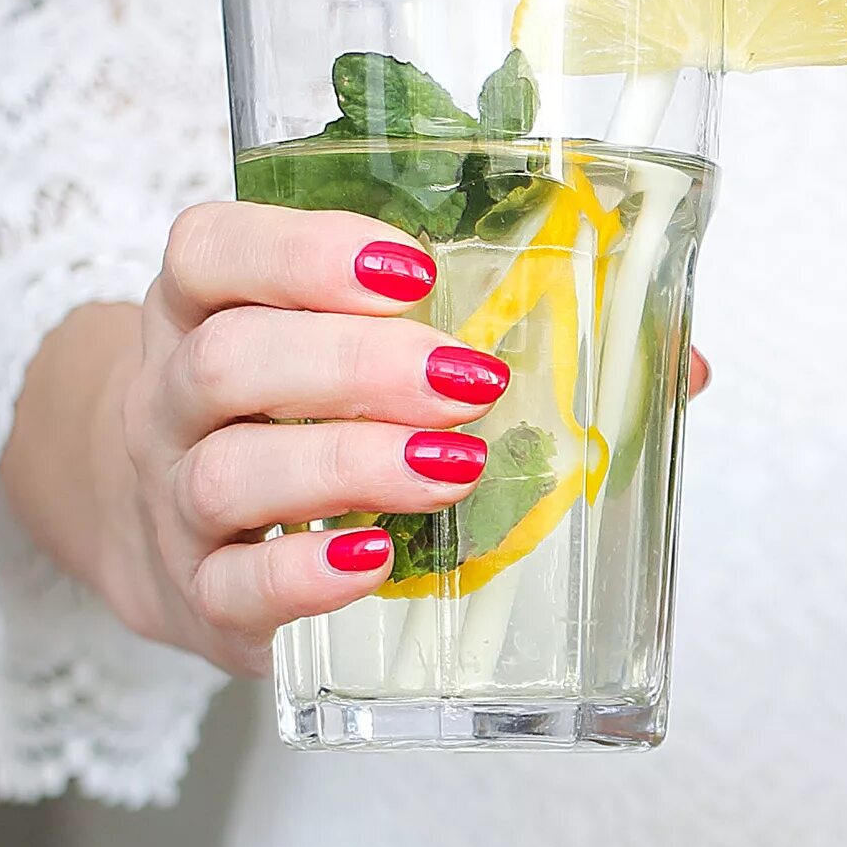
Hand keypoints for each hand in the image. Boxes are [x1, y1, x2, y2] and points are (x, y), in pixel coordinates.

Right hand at [53, 202, 708, 676]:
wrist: (161, 522)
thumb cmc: (298, 407)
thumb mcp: (357, 341)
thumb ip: (503, 326)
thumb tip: (685, 364)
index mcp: (211, 304)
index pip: (212, 249)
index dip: (303, 250)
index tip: (411, 265)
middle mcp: (173, 392)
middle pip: (230, 360)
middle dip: (357, 363)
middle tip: (471, 382)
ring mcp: (175, 498)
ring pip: (228, 473)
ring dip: (349, 465)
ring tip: (455, 470)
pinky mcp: (195, 596)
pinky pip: (230, 590)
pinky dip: (304, 579)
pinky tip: (376, 561)